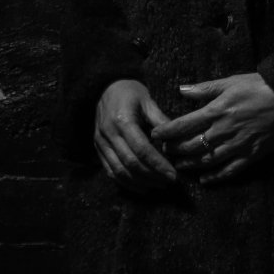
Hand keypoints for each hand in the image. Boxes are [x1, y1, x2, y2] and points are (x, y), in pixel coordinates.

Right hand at [94, 79, 176, 193]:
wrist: (105, 86)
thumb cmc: (130, 92)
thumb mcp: (148, 100)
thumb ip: (160, 120)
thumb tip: (176, 140)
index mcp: (122, 120)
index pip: (142, 149)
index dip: (158, 164)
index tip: (173, 175)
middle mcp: (109, 134)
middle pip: (131, 163)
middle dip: (152, 176)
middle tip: (169, 182)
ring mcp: (100, 143)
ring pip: (119, 171)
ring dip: (140, 182)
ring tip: (158, 185)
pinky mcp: (98, 149)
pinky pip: (110, 171)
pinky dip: (126, 183)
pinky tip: (142, 187)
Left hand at [150, 73, 273, 184]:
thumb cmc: (262, 86)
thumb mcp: (232, 81)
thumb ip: (205, 88)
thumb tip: (182, 90)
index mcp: (218, 110)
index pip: (184, 125)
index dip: (166, 132)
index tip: (155, 135)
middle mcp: (224, 131)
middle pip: (191, 146)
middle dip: (175, 150)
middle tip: (164, 152)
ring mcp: (238, 146)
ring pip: (206, 161)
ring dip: (189, 165)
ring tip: (179, 165)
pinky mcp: (251, 156)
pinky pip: (229, 171)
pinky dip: (215, 177)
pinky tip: (204, 179)